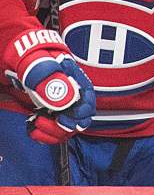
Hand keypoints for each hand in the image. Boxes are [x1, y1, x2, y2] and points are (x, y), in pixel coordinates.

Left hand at [4, 27, 94, 143]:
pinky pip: (54, 133)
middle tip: (43, 121)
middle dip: (62, 127)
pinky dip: (43, 135)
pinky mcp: (52, 115)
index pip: (89, 106)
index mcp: (79, 84)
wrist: (23, 61)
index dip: (79, 116)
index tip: (61, 118)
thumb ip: (53, 82)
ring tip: (35, 122)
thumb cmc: (35, 59)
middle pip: (80, 122)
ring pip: (67, 131)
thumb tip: (66, 102)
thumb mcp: (41, 65)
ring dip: (51, 132)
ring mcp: (63, 108)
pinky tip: (32, 127)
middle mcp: (74, 98)